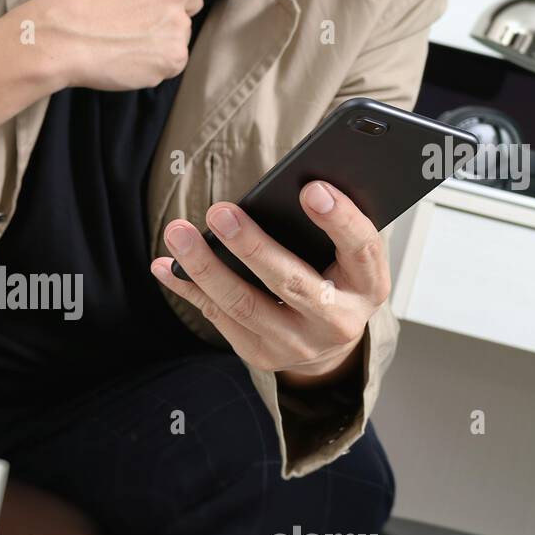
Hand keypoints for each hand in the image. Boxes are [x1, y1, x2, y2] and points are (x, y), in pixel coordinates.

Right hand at [33, 0, 252, 91]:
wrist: (60, 38)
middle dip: (170, 8)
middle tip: (132, 17)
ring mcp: (175, 25)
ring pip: (179, 32)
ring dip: (160, 37)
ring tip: (123, 39)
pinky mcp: (172, 57)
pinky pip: (172, 61)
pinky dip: (155, 63)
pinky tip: (128, 57)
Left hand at [151, 180, 390, 386]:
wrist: (327, 342)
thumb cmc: (336, 278)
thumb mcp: (347, 254)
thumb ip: (329, 224)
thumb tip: (294, 180)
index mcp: (369, 286)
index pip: (361, 249)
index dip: (339, 220)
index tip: (311, 189)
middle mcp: (337, 321)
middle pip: (290, 283)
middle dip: (251, 246)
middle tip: (220, 211)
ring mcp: (297, 344)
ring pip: (243, 304)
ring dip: (204, 266)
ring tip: (178, 232)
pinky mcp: (261, 354)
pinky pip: (218, 316)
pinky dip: (188, 287)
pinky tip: (166, 265)